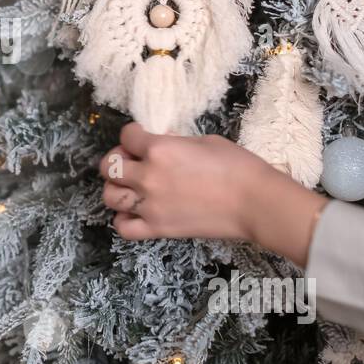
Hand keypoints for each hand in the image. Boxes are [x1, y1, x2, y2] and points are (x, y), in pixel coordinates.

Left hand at [98, 123, 327, 265]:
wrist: (254, 203)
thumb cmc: (237, 166)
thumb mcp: (203, 141)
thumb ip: (175, 142)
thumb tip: (161, 144)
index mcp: (159, 149)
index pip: (126, 136)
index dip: (133, 135)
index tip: (141, 138)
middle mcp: (148, 176)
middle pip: (108, 167)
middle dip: (117, 160)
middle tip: (132, 161)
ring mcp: (150, 205)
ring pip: (109, 196)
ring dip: (116, 189)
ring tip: (131, 187)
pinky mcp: (158, 229)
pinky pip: (123, 227)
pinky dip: (124, 219)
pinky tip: (135, 212)